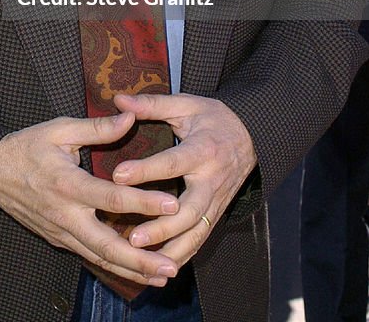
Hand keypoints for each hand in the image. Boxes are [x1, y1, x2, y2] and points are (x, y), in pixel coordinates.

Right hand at [0, 112, 181, 286]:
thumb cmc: (28, 146)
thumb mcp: (60, 129)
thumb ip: (97, 127)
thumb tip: (130, 118)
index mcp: (68, 184)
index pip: (112, 199)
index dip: (144, 202)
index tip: (172, 204)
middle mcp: (66, 215)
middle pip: (108, 246)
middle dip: (141, 260)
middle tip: (172, 266)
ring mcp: (62, 232)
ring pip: (100, 259)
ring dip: (133, 270)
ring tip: (164, 275)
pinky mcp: (59, 240)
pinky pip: (90, 256)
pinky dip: (115, 265)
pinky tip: (138, 269)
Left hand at [111, 93, 256, 266]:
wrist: (251, 136)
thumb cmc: (212, 118)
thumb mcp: (186, 104)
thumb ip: (152, 104)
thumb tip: (118, 99)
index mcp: (203, 149)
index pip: (172, 162)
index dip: (146, 170)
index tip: (117, 176)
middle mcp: (211, 180)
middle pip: (189, 210)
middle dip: (161, 226)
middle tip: (131, 237)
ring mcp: (216, 201)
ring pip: (196, 232)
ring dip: (169, 248)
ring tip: (141, 259)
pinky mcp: (216, 214)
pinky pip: (200, 239)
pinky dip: (181, 255)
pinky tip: (159, 268)